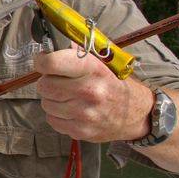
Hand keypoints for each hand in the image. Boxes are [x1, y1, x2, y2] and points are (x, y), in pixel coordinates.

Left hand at [33, 44, 152, 142]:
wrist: (137, 114)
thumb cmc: (115, 84)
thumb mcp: (103, 62)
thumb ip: (78, 53)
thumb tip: (52, 46)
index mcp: (93, 69)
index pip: (52, 63)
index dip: (42, 61)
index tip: (43, 61)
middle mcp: (89, 91)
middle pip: (44, 85)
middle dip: (47, 81)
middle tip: (58, 81)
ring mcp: (84, 114)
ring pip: (46, 103)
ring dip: (52, 99)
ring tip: (68, 96)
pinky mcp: (80, 131)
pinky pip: (52, 119)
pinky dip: (57, 115)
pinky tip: (71, 110)